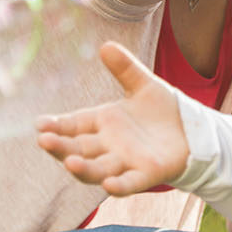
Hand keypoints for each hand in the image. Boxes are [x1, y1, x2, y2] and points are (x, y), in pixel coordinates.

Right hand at [36, 41, 188, 194]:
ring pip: (97, 169)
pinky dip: (119, 186)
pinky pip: (129, 183)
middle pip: (79, 148)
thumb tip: (105, 45)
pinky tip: (109, 184)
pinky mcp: (146, 174)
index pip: (74, 124)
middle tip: (43, 141)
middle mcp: (109, 145)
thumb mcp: (144, 85)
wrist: (193, 130)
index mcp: (104, 122)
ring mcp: (126, 162)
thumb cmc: (163, 110)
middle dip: (60, 146)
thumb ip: (125, 68)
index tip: (39, 124)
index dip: (56, 125)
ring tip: (68, 162)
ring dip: (83, 168)